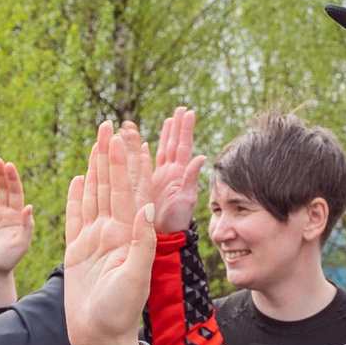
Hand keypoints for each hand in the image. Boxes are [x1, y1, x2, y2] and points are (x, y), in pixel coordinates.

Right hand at [0, 158, 33, 305]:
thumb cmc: (9, 259)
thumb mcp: (22, 243)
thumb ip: (26, 226)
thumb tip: (29, 206)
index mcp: (17, 216)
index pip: (15, 192)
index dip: (12, 179)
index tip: (9, 165)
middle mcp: (6, 213)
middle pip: (3, 189)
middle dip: (1, 174)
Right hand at [62, 123, 154, 344]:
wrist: (99, 337)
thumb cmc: (119, 313)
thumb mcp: (134, 279)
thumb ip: (140, 244)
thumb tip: (145, 210)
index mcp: (129, 235)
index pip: (131, 191)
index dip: (131, 163)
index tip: (131, 137)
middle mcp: (114, 233)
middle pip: (113, 186)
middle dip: (112, 156)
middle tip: (111, 126)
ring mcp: (95, 240)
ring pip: (95, 196)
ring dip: (96, 168)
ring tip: (97, 143)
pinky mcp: (77, 250)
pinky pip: (76, 217)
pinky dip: (77, 197)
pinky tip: (79, 179)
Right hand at [146, 108, 204, 236]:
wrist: (164, 235)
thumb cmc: (177, 221)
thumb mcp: (187, 199)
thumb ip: (192, 178)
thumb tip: (201, 157)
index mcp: (180, 173)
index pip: (182, 146)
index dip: (185, 129)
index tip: (188, 112)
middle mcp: (170, 172)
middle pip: (173, 144)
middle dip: (176, 126)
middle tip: (180, 109)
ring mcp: (160, 178)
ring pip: (161, 150)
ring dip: (165, 135)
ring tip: (168, 120)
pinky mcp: (149, 184)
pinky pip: (147, 164)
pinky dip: (144, 151)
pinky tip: (143, 142)